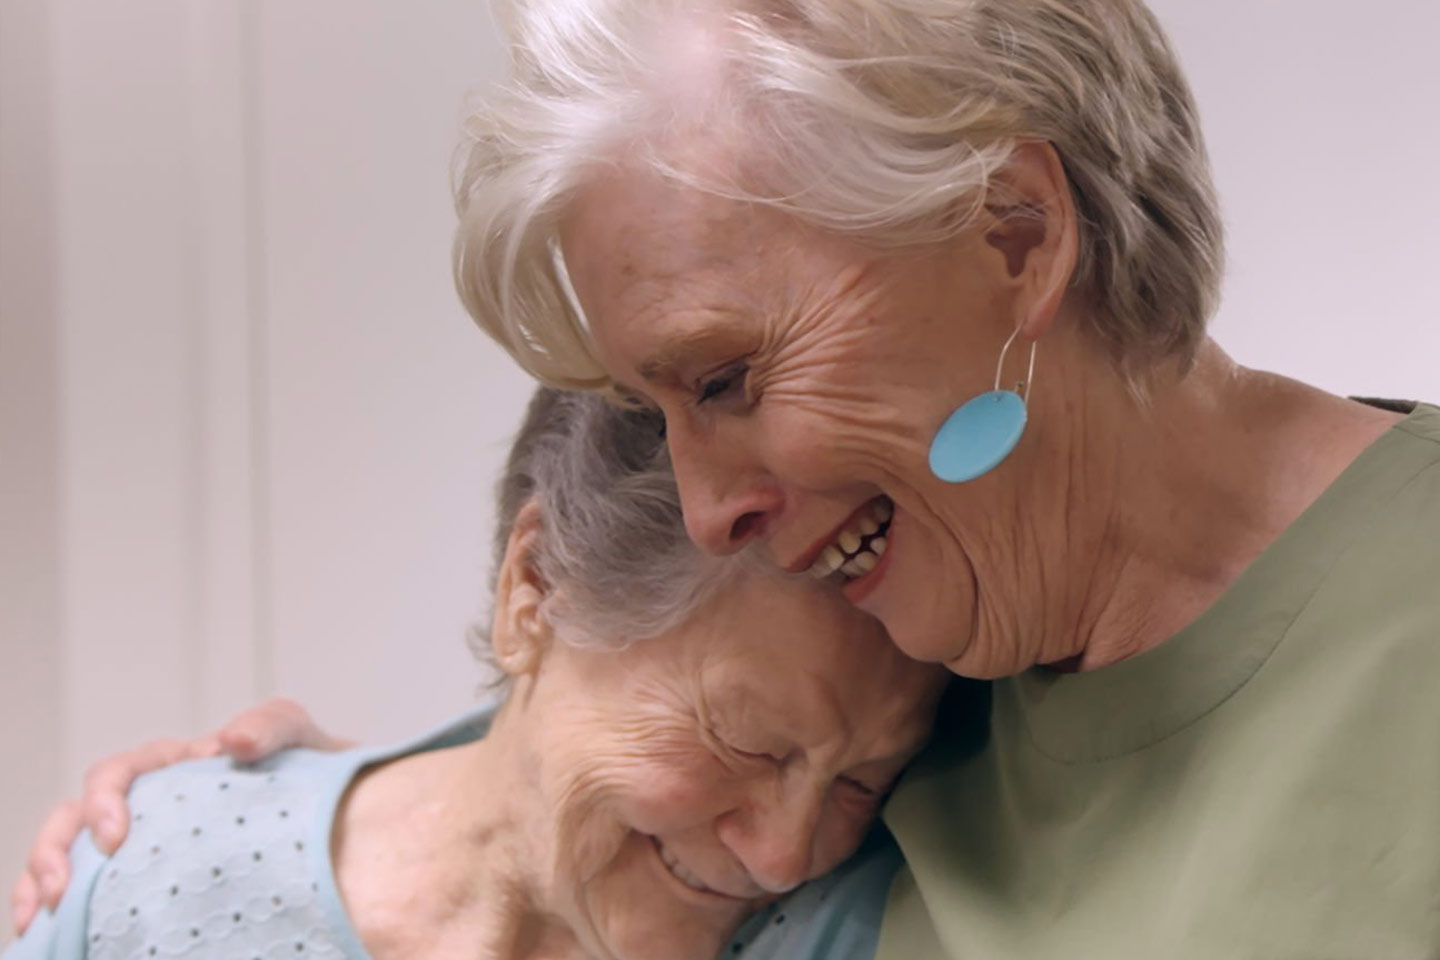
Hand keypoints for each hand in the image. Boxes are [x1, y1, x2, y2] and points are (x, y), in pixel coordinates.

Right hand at [9, 699, 349, 935]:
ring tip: (37, 916)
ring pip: (73, 854)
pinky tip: (49, 934)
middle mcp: (154, 803)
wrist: (347, 813)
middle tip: (60, 890)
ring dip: (44, 879)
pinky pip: (98, 893)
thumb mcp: (299, 736)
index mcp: (178, 766)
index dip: (105, 798)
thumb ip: (269, 726)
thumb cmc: (316, 772)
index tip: (114, 837)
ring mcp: (152, 844)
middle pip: (78, 816)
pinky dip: (67, 911)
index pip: (123, 772)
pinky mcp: (156, 881)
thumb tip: (227, 742)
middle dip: (56, 848)